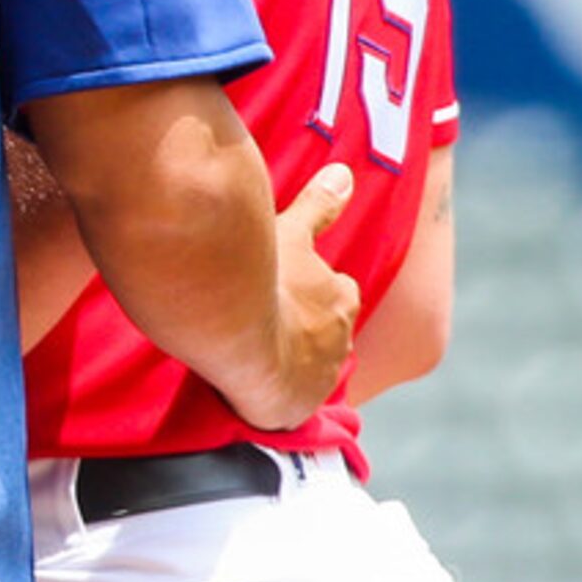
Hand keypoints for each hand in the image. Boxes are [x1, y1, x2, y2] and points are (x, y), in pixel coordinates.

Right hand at [233, 162, 360, 430]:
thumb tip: (344, 174)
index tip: (286, 292)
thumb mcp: (288, 232)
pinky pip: (290, 403)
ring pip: (311, 367)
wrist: (236, 333)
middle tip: (268, 320)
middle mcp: (340, 338)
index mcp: (340, 297)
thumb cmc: (262, 278)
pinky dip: (278, 394)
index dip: (312, 293)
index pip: (336, 294)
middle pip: (328, 333)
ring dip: (292, 360)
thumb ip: (318, 206)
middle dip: (306, 329)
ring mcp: (320, 375)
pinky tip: (252, 386)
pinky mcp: (297, 406)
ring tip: (255, 352)